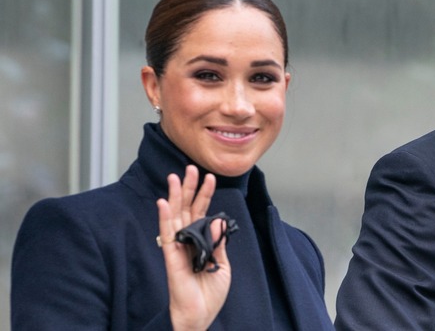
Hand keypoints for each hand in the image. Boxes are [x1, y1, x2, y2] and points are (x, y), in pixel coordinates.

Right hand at [157, 165, 230, 330]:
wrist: (201, 314)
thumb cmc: (210, 292)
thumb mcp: (223, 264)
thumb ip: (219, 241)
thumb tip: (217, 219)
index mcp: (201, 241)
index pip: (202, 212)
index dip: (205, 194)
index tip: (209, 177)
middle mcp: (188, 240)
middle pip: (187, 209)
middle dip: (189, 188)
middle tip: (190, 168)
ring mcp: (178, 247)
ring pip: (175, 216)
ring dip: (175, 196)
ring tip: (176, 176)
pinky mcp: (171, 257)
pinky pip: (167, 234)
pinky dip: (164, 218)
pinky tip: (163, 203)